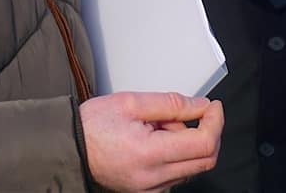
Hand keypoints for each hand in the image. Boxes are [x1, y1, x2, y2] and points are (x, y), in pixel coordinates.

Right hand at [80, 92, 223, 192]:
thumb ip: (172, 104)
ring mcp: (151, 190)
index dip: (215, 121)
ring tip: (159, 127)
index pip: (204, 143)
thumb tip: (202, 106)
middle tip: (187, 113)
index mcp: (149, 154)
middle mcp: (153, 179)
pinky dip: (176, 154)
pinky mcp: (149, 192)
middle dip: (206, 131)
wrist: (69, 149)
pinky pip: (178, 173)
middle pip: (206, 159)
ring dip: (187, 142)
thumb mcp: (131, 102)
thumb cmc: (93, 125)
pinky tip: (155, 141)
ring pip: (193, 166)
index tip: (213, 106)